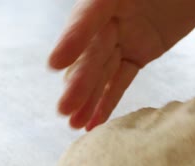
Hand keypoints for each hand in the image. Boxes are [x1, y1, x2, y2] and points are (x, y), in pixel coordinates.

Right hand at [49, 0, 194, 130]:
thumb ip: (104, 6)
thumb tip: (80, 36)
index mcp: (104, 0)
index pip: (86, 19)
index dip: (71, 41)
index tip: (55, 64)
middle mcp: (107, 22)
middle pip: (93, 56)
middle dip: (79, 83)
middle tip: (64, 108)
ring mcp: (123, 39)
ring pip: (104, 74)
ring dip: (88, 100)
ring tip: (73, 124)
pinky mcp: (139, 53)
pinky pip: (122, 79)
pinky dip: (108, 101)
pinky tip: (93, 121)